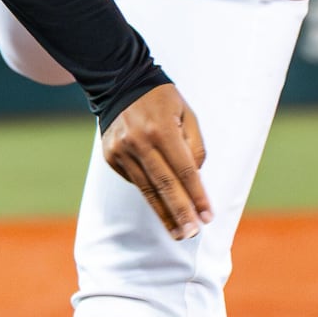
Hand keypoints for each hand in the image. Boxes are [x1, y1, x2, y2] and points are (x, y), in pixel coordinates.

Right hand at [101, 83, 211, 240]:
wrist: (119, 82)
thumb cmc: (162, 99)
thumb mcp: (187, 114)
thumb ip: (194, 146)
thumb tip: (195, 178)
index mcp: (162, 129)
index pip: (184, 170)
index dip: (197, 196)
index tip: (207, 216)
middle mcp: (140, 141)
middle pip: (164, 185)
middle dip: (181, 212)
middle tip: (192, 233)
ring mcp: (122, 150)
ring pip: (147, 190)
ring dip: (165, 214)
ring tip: (178, 233)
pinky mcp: (111, 156)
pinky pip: (135, 181)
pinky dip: (149, 194)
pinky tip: (161, 207)